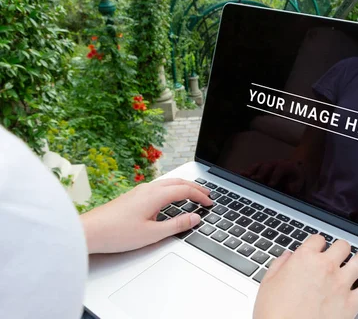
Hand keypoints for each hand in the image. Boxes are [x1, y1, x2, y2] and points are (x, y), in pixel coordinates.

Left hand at [80, 178, 212, 253]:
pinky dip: (172, 189)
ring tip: (193, 194)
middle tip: (207, 194)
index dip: (200, 196)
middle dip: (195, 187)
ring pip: (167, 183)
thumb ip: (176, 225)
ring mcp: (139, 191)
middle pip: (178, 182)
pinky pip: (159, 187)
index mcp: (155, 195)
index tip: (210, 203)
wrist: (88, 231)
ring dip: (183, 187)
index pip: (185, 190)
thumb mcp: (152, 234)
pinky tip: (170, 198)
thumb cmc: (116, 233)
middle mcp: (148, 189)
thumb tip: (194, 218)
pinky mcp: (133, 196)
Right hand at [242, 159, 305, 193]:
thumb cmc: (297, 178)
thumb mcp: (301, 182)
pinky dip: (246, 171)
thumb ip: (296, 186)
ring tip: (244, 176)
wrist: (295, 168)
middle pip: (267, 166)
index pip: (281, 168)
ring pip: (258, 166)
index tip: (271, 184)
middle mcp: (276, 163)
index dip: (276, 176)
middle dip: (261, 173)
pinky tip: (239, 175)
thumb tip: (290, 189)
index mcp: (288, 165)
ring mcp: (267, 164)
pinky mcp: (260, 168)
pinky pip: (252, 168)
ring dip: (251, 171)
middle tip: (256, 180)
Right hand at [254, 236, 357, 318]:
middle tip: (339, 253)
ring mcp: (341, 284)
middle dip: (340, 249)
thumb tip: (287, 257)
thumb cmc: (274, 314)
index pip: (317, 239)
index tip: (318, 247)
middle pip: (342, 246)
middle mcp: (326, 267)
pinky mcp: (351, 303)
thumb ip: (279, 265)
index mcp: (304, 259)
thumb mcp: (267, 284)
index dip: (318, 243)